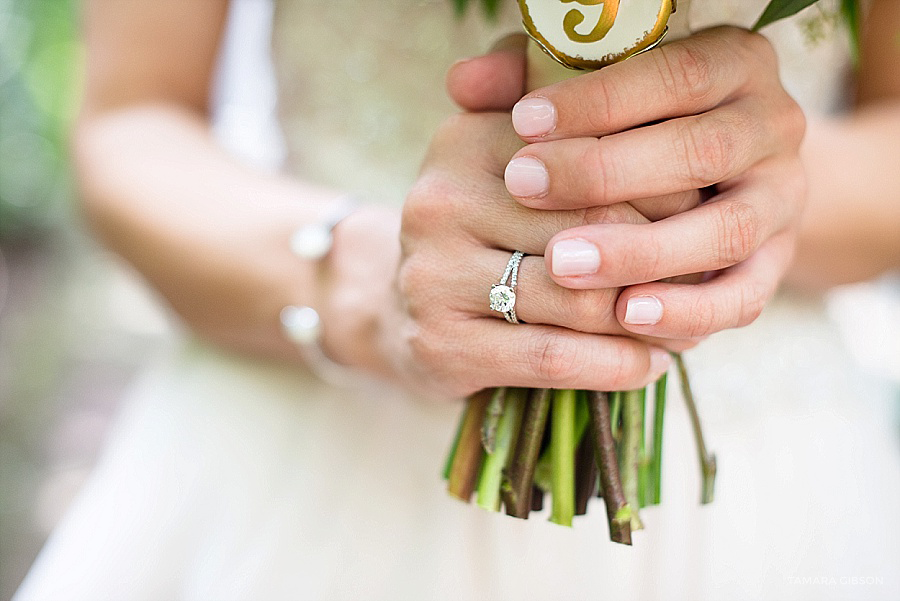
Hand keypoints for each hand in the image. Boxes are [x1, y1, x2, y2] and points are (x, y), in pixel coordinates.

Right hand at [365, 111, 674, 398]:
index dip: (663, 192)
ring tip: (682, 327)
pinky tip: (647, 363)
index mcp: (466, 141)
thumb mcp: (505, 157)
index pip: (593, 160)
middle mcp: (441, 202)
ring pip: (577, 300)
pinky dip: (616, 365)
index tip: (699, 215)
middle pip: (592, 230)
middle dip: (662, 261)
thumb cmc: (483, 228)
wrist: (405, 310)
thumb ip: (544, 97)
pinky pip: (553, 357)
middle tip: (704, 279)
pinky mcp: (440, 345)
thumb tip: (597, 41)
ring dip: (646, 322)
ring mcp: (433, 278)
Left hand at [448, 27, 806, 340]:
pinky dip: (687, 311)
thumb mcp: (591, 93)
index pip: (675, 72)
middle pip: (700, 150)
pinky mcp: (776, 265)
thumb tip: (463, 82)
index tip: (524, 121)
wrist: (712, 182)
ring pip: (725, 230)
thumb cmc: (630, 127)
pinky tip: (628, 318)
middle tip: (524, 188)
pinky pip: (742, 296)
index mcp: (735, 64)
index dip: (599, 99)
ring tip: (562, 267)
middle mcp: (772, 127)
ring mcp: (781, 200)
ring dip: (641, 252)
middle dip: (605, 173)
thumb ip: (533, 77)